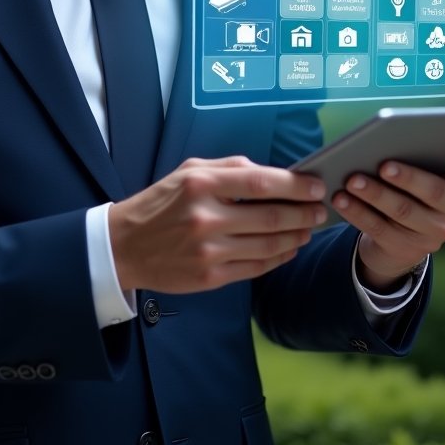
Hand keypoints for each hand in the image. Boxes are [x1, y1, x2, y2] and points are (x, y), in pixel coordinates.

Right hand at [108, 156, 327, 293]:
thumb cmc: (160, 203)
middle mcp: (206, 218)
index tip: (316, 185)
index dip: (295, 185)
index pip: (260, 182)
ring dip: (296, 236)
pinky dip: (279, 258)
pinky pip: (256, 268)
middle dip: (304, 213)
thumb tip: (271, 172)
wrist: (124, 246)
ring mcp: (209, 251)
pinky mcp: (210, 277)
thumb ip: (229, 167)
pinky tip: (289, 248)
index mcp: (201, 184)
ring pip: (269, 245)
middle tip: (321, 209)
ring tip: (308, 228)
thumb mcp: (188, 171)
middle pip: (271, 216)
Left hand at [332, 147, 444, 290]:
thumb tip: (383, 139)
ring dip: (375, 194)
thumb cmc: (407, 188)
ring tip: (352, 180)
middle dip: (409, 178)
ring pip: (403, 211)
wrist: (396, 238)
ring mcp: (433, 232)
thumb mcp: (417, 173)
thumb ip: (414, 155)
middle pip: (435, 192)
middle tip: (384, 165)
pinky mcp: (406, 248)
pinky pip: (379, 228)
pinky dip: (357, 212)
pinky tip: (340, 199)